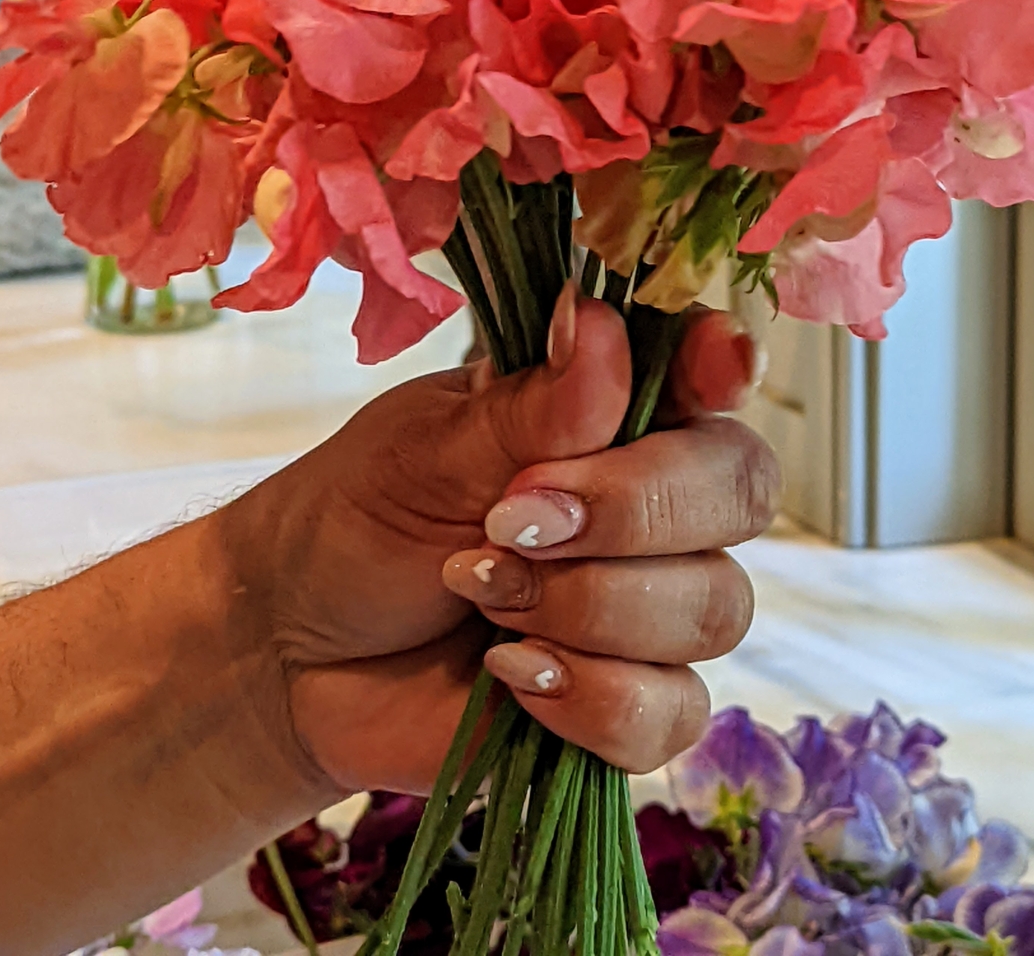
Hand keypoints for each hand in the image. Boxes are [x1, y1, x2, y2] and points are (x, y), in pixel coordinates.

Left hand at [235, 288, 779, 797]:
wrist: (292, 654)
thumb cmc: (358, 520)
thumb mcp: (428, 448)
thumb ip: (531, 407)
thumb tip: (600, 320)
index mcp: (609, 412)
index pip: (711, 373)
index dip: (725, 365)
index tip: (713, 370)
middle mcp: (651, 501)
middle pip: (741, 489)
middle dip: (634, 507)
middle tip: (509, 516)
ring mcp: (650, 607)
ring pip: (713, 606)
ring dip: (585, 605)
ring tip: (478, 591)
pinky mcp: (630, 706)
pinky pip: (671, 713)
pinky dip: (586, 696)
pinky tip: (509, 674)